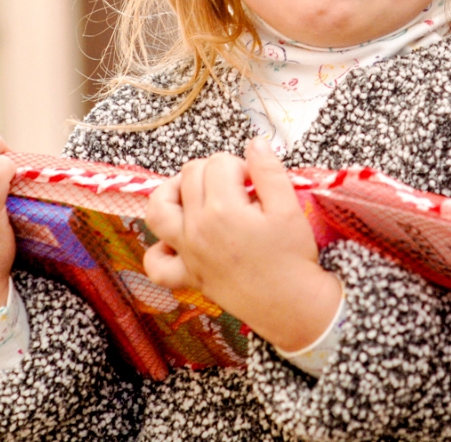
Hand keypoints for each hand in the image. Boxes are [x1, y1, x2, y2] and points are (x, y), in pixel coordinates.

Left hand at [142, 138, 341, 352]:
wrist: (293, 307)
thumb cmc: (293, 257)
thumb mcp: (289, 207)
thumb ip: (268, 171)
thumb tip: (255, 143)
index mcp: (222, 210)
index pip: (219, 162)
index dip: (241, 165)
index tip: (257, 183)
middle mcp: (196, 229)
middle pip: (189, 175)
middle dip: (214, 172)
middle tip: (241, 189)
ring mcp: (187, 253)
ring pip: (158, 209)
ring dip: (173, 193)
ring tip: (197, 194)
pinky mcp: (188, 276)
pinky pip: (156, 263)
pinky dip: (161, 248)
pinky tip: (181, 240)